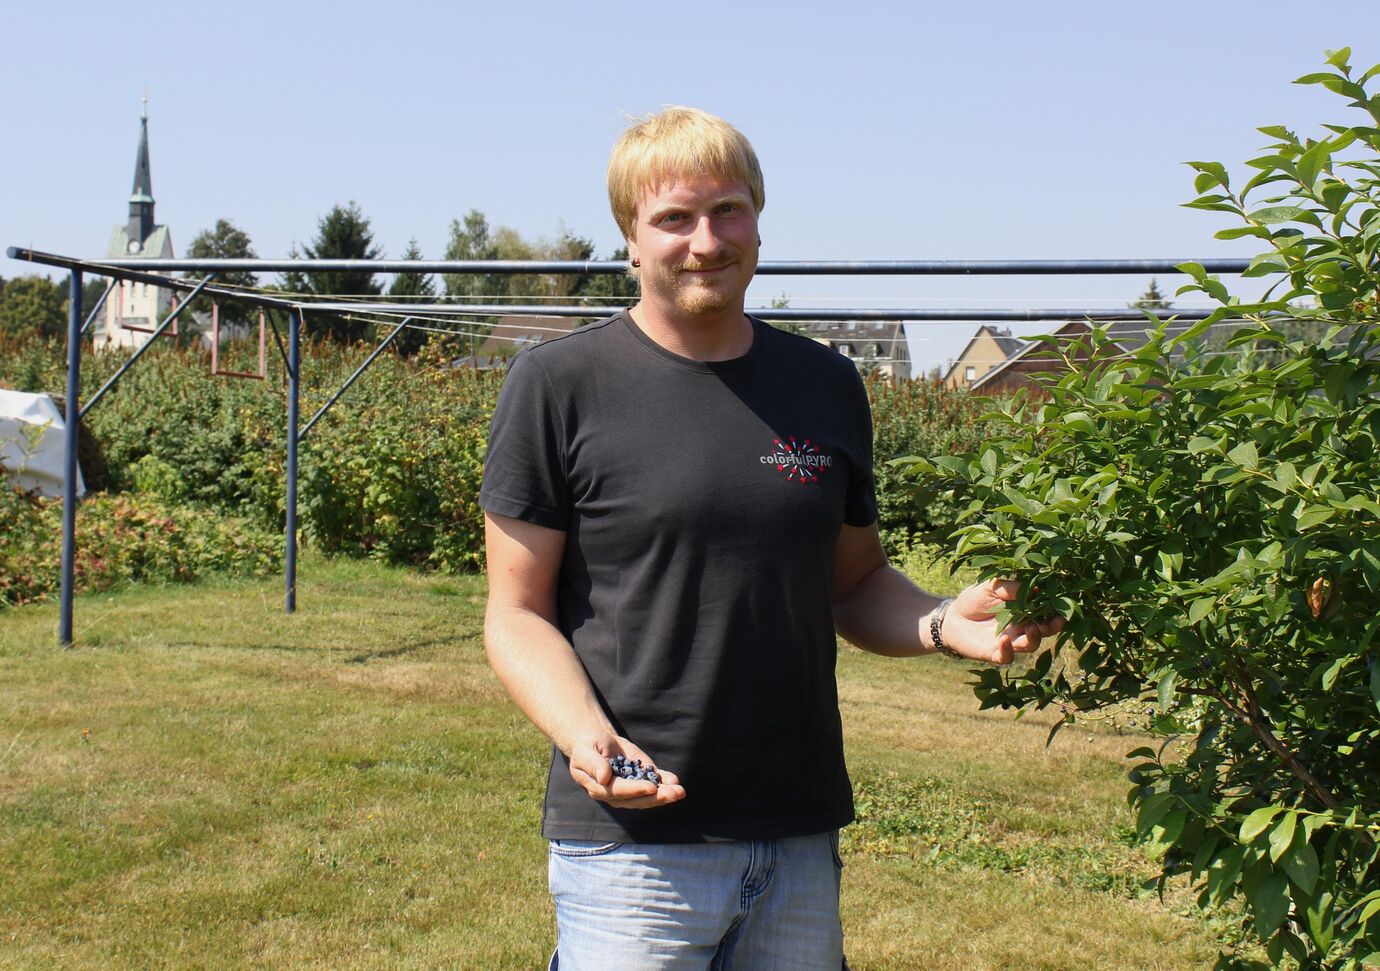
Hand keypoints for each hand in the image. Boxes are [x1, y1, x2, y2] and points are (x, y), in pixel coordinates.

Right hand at [568, 733, 685, 809]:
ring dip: (664, 795)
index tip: (651, 787)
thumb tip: (605, 778)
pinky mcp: (640, 780)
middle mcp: (615, 794)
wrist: (597, 741)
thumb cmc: (588, 745)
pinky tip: (675, 781)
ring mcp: (629, 790)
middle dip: (657, 797)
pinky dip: (664, 782)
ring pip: (647, 797)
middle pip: (637, 799)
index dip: (635, 790)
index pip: (619, 791)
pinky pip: (653, 784)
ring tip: (680, 791)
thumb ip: (593, 763)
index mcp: (599, 787)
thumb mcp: (585, 750)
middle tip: (675, 793)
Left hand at [941, 578, 1064, 663]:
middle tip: (1058, 619)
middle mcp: (1020, 628)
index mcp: (1023, 611)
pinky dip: (1008, 650)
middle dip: (1052, 626)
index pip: (1044, 611)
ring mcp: (1009, 642)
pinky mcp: (995, 653)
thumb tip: (1036, 589)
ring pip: (1030, 645)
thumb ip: (1012, 588)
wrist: (951, 618)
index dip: (1055, 609)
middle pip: (1044, 630)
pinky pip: (1007, 657)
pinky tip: (1004, 639)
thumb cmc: (973, 600)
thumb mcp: (992, 586)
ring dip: (1034, 637)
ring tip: (1031, 626)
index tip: (1063, 603)